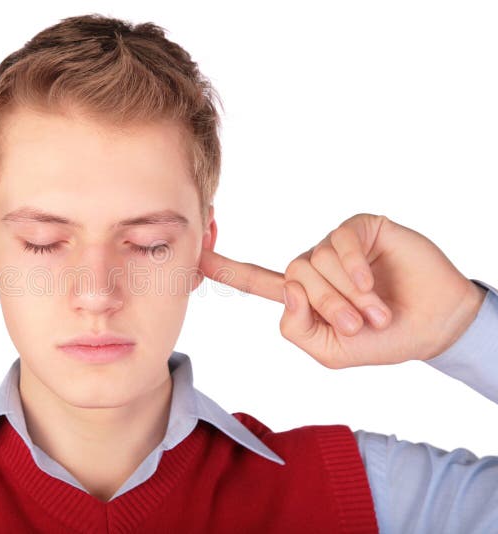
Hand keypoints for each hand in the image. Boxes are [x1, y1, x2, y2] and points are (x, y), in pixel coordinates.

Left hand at [198, 213, 486, 368]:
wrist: (431, 326)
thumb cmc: (380, 341)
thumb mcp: (329, 351)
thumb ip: (297, 329)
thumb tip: (288, 287)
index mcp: (301, 295)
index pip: (256, 279)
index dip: (226, 270)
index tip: (195, 256)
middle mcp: (314, 266)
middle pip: (294, 278)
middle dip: (327, 307)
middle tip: (358, 325)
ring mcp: (335, 247)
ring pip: (317, 262)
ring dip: (348, 296)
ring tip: (376, 312)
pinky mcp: (359, 230)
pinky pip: (339, 244)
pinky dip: (354, 270)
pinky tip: (373, 285)